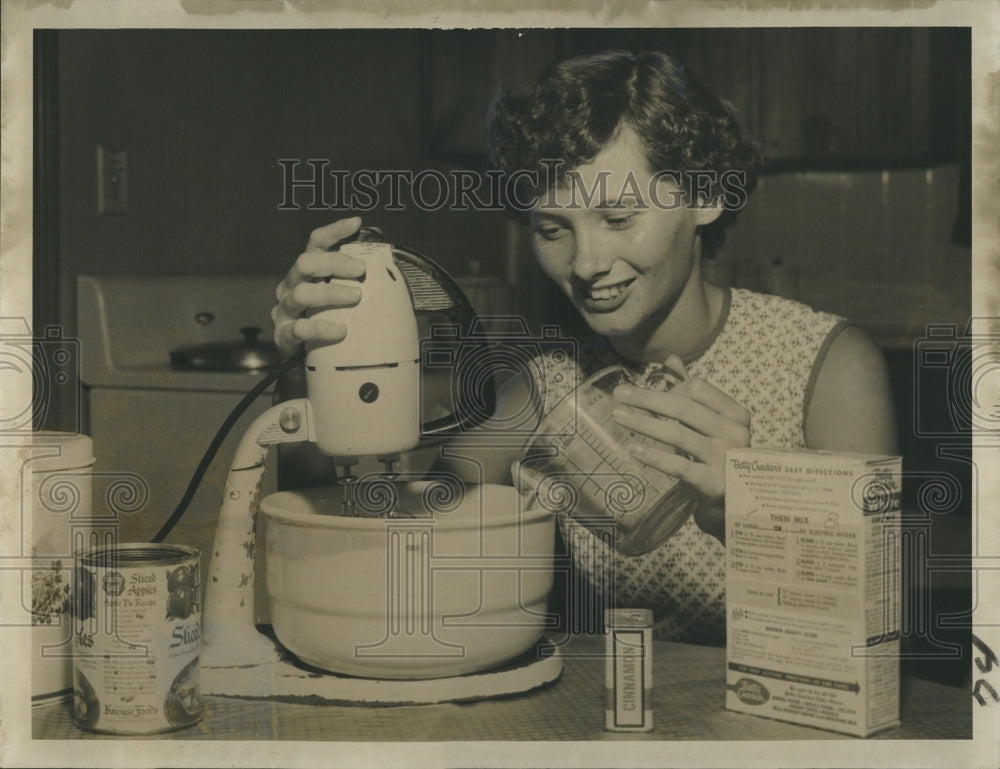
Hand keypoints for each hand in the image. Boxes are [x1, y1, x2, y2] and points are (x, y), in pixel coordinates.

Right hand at [271, 216, 366, 357]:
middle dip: (334, 262)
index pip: (315, 243)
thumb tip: (390, 268)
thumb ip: (357, 283)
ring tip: (356, 297)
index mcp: (306, 273)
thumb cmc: (329, 322)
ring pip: (301, 294)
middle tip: (362, 270)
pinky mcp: (284, 336)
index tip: (356, 223)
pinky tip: (341, 330)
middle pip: (305, 263)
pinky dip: (321, 328)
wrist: (306, 362)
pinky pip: (299, 329)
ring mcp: (285, 311)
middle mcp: (290, 286)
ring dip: (330, 293)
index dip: (333, 231)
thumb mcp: (342, 299)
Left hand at [611, 354, 750, 542]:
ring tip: (618, 415)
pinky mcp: (713, 483)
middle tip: (619, 393)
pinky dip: (654, 456)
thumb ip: (692, 392)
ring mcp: (725, 460)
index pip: (699, 389)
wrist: (733, 503)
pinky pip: (678, 466)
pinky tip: (633, 448)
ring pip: (678, 434)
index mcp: (736, 415)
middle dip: (648, 398)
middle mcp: (735, 434)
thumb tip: (670, 360)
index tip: (644, 393)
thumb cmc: (718, 456)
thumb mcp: (710, 424)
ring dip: (644, 423)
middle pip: (685, 408)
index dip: (669, 388)